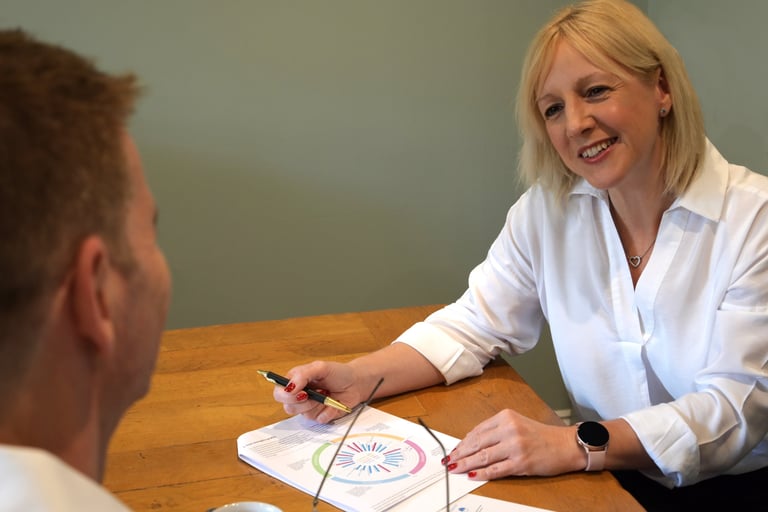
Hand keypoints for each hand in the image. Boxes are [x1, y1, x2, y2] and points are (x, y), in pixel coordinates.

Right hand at [272, 360, 363, 423]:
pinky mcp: (320, 416)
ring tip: (326, 394)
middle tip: (316, 394)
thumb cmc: (337, 372)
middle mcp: (299, 396)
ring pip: (303, 415)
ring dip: (316, 405)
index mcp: (294, 382)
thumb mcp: (320, 367)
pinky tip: (333, 402)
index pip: (279, 392)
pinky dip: (327, 411)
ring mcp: (309, 408)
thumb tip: (289, 386)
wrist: (356, 383)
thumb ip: (302, 374)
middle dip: (303, 402)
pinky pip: (318, 419)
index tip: (301, 392)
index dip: (286, 395)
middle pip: (288, 407)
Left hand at [446, 409, 581, 478]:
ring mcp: (515, 447)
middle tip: (449, 460)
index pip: (478, 430)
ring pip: (483, 456)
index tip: (455, 449)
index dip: (463, 442)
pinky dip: (481, 474)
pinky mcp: (521, 463)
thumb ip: (496, 430)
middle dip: (461, 453)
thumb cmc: (542, 435)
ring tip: (455, 468)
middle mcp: (509, 429)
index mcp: (506, 417)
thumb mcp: (517, 423)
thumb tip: (473, 443)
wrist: (566, 445)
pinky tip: (472, 475)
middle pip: (477, 443)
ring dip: (466, 464)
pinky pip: (496, 470)